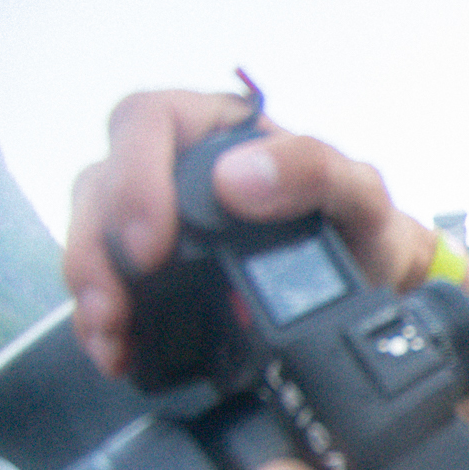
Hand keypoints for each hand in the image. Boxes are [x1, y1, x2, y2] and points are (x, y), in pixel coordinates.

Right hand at [66, 90, 433, 378]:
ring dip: (92, 286)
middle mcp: (177, 168)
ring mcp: (158, 220)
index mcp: (220, 131)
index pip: (150, 121)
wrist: (376, 294)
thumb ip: (313, 169)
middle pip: (102, 183)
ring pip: (92, 234)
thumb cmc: (363, 229)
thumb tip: (236, 178)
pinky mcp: (151, 273)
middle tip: (116, 301)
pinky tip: (114, 348)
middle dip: (96, 245)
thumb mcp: (360, 192)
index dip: (136, 175)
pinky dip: (101, 319)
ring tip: (110, 332)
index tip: (153, 242)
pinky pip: (106, 285)